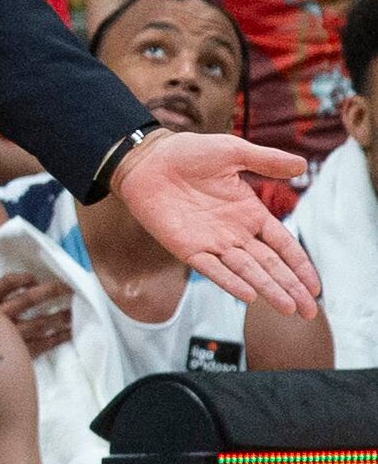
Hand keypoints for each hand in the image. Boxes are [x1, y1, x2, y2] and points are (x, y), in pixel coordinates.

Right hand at [0, 271, 72, 355]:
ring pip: (37, 324)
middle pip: (26, 301)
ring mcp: (7, 337)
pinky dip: (54, 339)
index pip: (6, 284)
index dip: (22, 279)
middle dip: (48, 293)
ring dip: (57, 317)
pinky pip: (38, 345)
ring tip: (73, 312)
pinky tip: (66, 334)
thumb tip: (1, 285)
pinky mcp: (14, 353)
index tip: (34, 276)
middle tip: (69, 288)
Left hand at [110, 130, 320, 317]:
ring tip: (290, 308)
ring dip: (269, 289)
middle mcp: (235, 233)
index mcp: (250, 213)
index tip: (316, 287)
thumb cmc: (188, 153)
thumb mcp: (232, 152)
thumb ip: (266, 161)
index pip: (283, 245)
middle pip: (270, 265)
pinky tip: (249, 295)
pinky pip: (212, 269)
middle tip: (310, 311)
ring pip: (247, 271)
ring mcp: (212, 243)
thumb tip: (302, 164)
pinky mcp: (187, 248)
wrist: (146, 160)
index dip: (300, 265)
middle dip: (292, 287)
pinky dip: (230, 282)